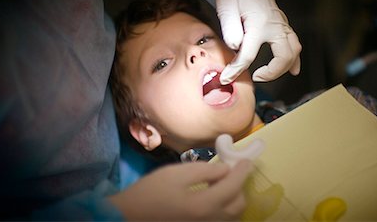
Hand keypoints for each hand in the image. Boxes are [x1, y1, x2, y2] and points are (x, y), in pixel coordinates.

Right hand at [108, 160, 252, 220]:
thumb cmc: (151, 191)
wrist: (130, 217)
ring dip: (234, 198)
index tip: (247, 160)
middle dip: (240, 186)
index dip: (242, 171)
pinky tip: (215, 198)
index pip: (233, 186)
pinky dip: (225, 209)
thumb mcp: (177, 173)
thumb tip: (226, 169)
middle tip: (232, 171)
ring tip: (223, 184)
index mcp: (204, 206)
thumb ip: (205, 170)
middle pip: (238, 205)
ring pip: (232, 216)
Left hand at [216, 0, 301, 84]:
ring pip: (293, 51)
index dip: (236, 70)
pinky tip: (293, 70)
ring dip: (284, 66)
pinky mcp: (281, 22)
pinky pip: (294, 43)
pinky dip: (294, 58)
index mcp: (260, 23)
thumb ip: (230, 28)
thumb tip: (236, 48)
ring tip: (268, 76)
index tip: (226, 79)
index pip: (248, 55)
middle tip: (253, 77)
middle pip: (283, 57)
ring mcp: (281, 23)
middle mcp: (275, 24)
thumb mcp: (226, 6)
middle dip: (270, 73)